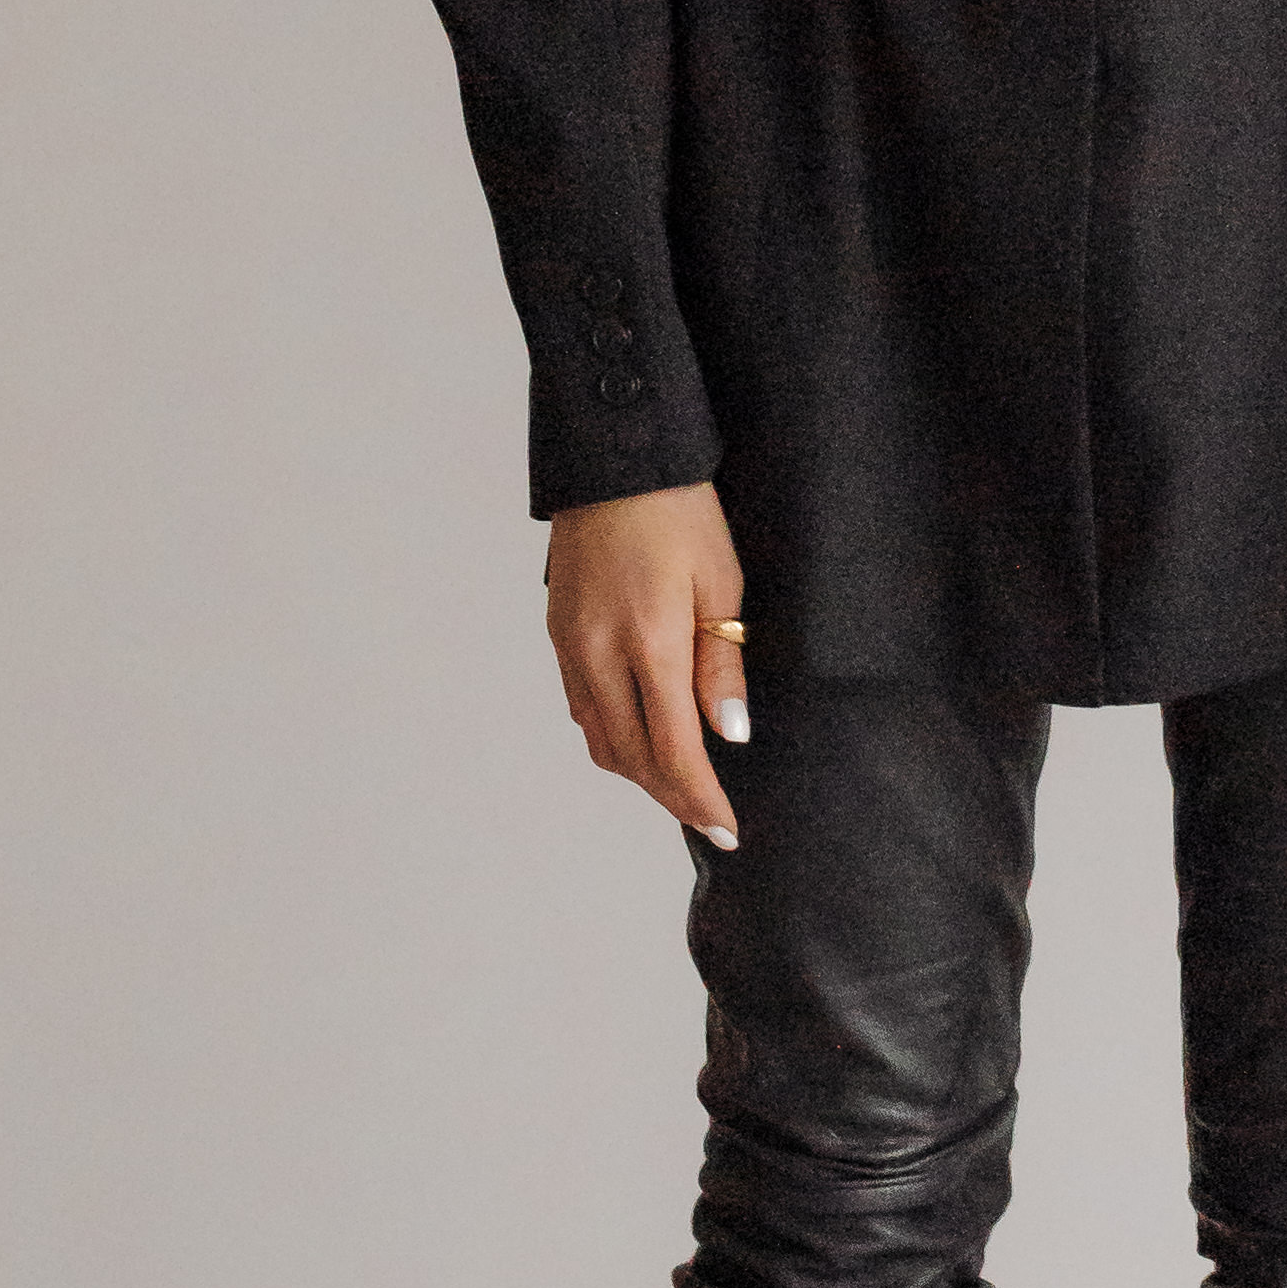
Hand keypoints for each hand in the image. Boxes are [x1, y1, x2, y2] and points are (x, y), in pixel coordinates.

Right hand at [545, 484, 748, 846]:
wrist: (613, 458)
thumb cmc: (680, 512)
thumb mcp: (721, 583)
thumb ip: (721, 663)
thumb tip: (728, 733)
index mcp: (648, 642)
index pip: (674, 749)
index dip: (701, 797)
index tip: (727, 829)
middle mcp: (599, 654)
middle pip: (632, 758)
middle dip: (672, 797)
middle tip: (710, 819)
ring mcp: (570, 646)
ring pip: (600, 739)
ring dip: (639, 772)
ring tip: (680, 785)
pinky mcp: (558, 634)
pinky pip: (582, 707)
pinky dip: (613, 735)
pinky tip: (641, 736)